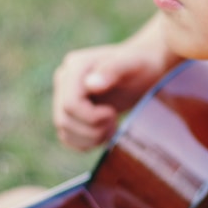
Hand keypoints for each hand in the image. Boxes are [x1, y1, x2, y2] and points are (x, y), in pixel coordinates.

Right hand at [52, 24, 179, 150]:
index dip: (92, 117)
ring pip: (64, 130)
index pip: (70, 104)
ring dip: (91, 138)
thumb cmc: (141, 64)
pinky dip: (86, 142)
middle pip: (64, 119)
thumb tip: (91, 84)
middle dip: (93, 129)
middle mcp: (64, 79)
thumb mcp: (133, 64)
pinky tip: (103, 133)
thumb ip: (113, 69)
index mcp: (75, 66)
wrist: (144, 70)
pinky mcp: (69, 110)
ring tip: (111, 127)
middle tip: (114, 120)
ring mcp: (63, 95)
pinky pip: (67, 136)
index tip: (112, 113)